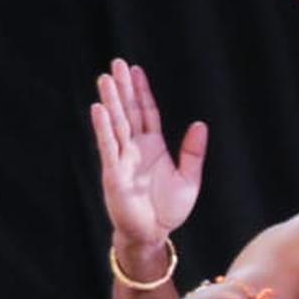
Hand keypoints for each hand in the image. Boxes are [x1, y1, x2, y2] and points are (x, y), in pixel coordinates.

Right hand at [91, 59, 206, 249]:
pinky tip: (98, 109)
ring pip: (116, 124)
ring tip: (105, 79)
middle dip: (122, 88)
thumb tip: (200, 124)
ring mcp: (123, 159)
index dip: (141, 92)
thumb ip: (193, 152)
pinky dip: (103, 128)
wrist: (153, 234)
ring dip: (110, 102)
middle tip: (116, 64)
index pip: (146, 112)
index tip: (135, 70)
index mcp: (153, 147)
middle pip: (128, 112)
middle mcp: (135, 148)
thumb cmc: (168, 210)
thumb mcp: (189, 179)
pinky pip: (108, 147)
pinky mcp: (114, 173)